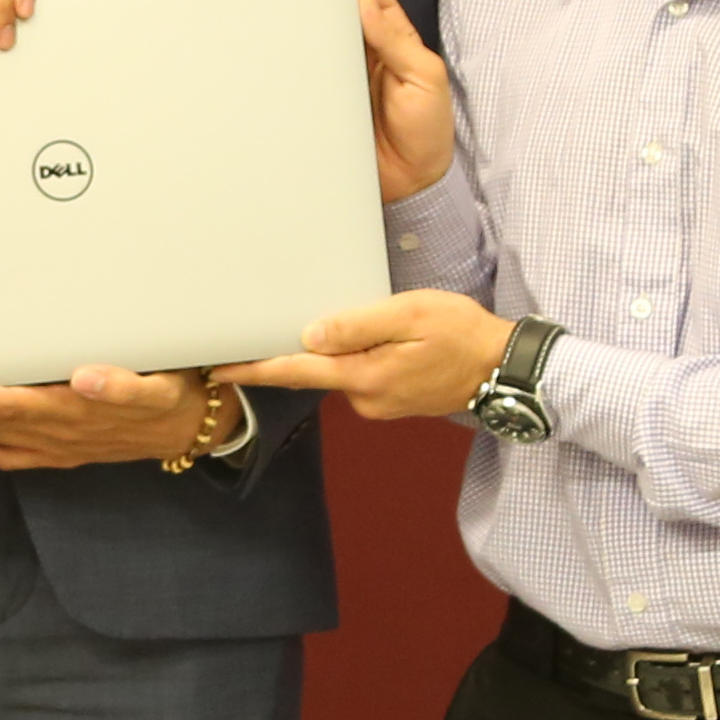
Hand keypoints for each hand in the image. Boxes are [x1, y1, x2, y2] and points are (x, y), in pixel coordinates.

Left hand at [0, 365, 218, 469]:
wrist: (189, 426)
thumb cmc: (170, 389)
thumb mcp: (158, 385)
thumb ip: (123, 384)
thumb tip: (83, 379)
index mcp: (81, 411)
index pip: (16, 403)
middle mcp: (64, 433)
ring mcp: (61, 447)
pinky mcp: (62, 454)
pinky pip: (12, 455)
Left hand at [219, 290, 517, 421]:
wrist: (502, 367)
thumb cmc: (461, 334)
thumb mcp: (411, 316)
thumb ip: (358, 325)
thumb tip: (310, 334)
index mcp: (364, 377)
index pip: (296, 372)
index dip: (255, 369)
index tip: (217, 368)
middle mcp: (365, 398)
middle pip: (314, 372)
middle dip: (287, 354)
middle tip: (257, 326)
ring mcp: (378, 404)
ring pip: (339, 372)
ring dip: (330, 352)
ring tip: (338, 319)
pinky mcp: (391, 401)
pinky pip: (359, 376)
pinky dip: (354, 358)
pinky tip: (370, 338)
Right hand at [275, 0, 451, 199]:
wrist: (410, 188)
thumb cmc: (427, 133)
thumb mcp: (426, 80)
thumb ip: (398, 41)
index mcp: (390, 35)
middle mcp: (359, 44)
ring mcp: (334, 67)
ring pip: (310, 18)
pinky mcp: (314, 94)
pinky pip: (294, 59)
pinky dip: (278, 35)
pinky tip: (261, 15)